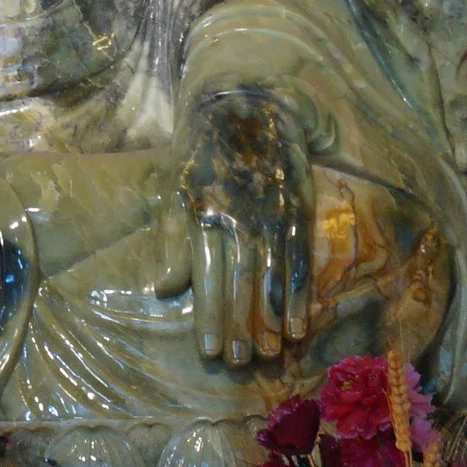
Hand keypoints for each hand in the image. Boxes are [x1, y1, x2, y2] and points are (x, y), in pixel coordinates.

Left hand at [179, 88, 319, 364]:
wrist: (243, 103)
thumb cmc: (199, 153)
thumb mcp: (173, 191)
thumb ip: (172, 243)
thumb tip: (166, 290)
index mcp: (202, 213)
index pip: (207, 277)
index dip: (210, 316)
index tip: (212, 352)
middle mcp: (238, 216)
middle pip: (240, 282)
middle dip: (241, 326)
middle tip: (243, 363)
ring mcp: (271, 212)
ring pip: (272, 275)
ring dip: (272, 318)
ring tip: (271, 353)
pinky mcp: (297, 207)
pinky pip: (300, 258)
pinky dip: (299, 293)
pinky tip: (300, 322)